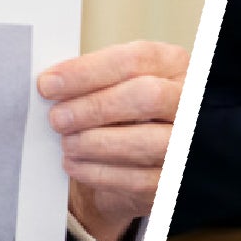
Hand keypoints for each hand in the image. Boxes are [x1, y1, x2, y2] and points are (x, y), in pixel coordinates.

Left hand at [41, 40, 187, 240]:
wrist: (149, 157)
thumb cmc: (129, 112)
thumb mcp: (119, 84)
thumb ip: (93, 80)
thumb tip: (52, 85)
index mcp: (174, 65)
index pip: (134, 60)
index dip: (88, 71)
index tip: (50, 84)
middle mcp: (190, 100)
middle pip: (146, 96)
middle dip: (94, 107)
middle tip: (58, 117)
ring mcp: (188, 142)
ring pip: (143, 141)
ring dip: (94, 143)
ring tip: (66, 142)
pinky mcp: (174, 181)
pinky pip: (135, 179)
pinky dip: (97, 172)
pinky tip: (74, 164)